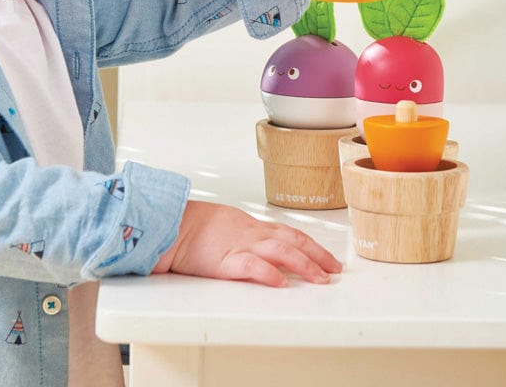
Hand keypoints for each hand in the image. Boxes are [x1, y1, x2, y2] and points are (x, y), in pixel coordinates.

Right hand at [152, 201, 342, 286]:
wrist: (170, 223)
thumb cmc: (190, 225)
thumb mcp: (223, 223)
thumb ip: (240, 232)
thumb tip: (254, 245)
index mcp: (249, 225)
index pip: (288, 232)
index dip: (310, 244)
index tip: (326, 256)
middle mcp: (250, 233)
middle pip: (292, 240)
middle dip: (317, 254)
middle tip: (335, 268)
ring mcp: (240, 245)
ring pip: (280, 251)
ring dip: (304, 264)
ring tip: (321, 278)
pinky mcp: (225, 260)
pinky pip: (252, 266)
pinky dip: (270, 274)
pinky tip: (283, 282)